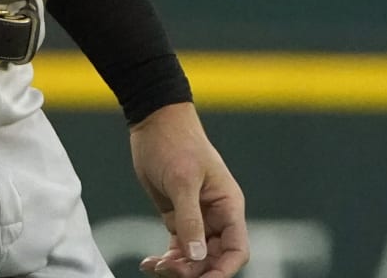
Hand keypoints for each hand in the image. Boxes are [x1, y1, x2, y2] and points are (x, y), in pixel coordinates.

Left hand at [132, 103, 247, 277]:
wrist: (153, 122)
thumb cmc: (174, 143)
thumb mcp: (182, 180)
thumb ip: (190, 220)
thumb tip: (197, 256)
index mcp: (228, 205)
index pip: (236, 250)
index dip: (223, 270)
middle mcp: (216, 215)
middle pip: (213, 259)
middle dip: (193, 270)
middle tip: (167, 269)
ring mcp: (197, 218)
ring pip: (194, 257)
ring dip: (177, 267)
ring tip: (155, 266)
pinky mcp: (178, 217)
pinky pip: (178, 248)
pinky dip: (166, 258)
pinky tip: (149, 263)